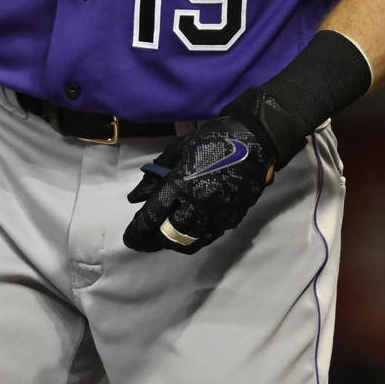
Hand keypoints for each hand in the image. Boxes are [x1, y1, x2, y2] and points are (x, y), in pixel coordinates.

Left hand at [122, 117, 274, 254]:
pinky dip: (195, 241)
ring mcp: (217, 213)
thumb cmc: (212, 139)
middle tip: (143, 243)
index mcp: (181, 183)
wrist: (254, 141)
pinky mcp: (232, 217)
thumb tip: (135, 198)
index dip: (138, 231)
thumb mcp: (178, 150)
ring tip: (162, 242)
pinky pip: (210, 237)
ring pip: (190, 240)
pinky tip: (187, 238)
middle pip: (170, 233)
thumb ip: (156, 175)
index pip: (153, 216)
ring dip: (173, 243)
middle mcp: (198, 203)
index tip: (130, 240)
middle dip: (153, 241)